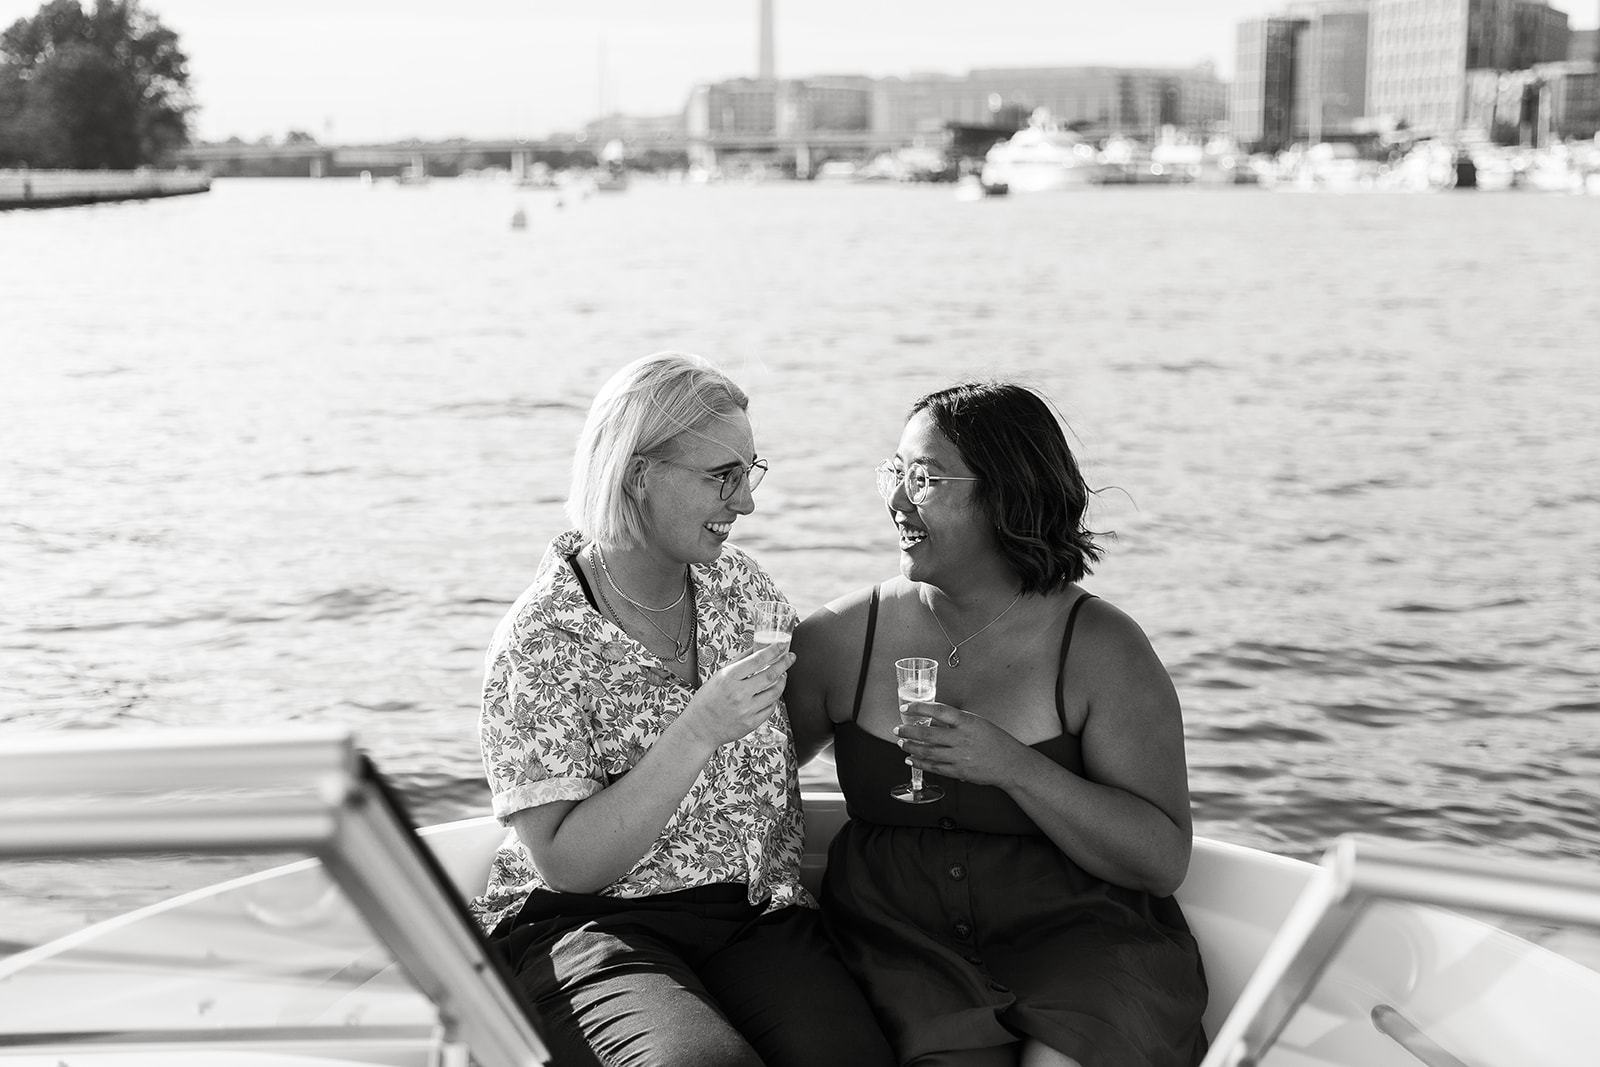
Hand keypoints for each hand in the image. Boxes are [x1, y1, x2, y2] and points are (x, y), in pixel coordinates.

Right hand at [683, 642, 794, 746]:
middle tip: (790, 657)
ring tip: (782, 675)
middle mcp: (738, 694)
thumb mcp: (718, 676)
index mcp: (728, 678)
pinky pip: (770, 708)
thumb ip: (739, 661)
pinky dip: (774, 698)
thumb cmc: (706, 701)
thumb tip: (755, 648)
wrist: (700, 728)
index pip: (757, 660)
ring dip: (782, 681)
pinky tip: (771, 693)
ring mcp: (746, 710)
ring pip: (775, 692)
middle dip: (784, 663)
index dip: (773, 651)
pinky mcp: (752, 723)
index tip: (782, 646)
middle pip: (771, 675)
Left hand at [895, 701, 1022, 787]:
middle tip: (898, 729)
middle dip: (909, 731)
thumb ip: (956, 721)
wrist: (1009, 763)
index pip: (939, 711)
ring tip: (902, 743)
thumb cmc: (995, 740)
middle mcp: (962, 739)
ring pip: (928, 752)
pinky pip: (934, 767)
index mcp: (967, 722)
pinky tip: (911, 759)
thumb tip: (932, 719)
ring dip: (911, 747)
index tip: (907, 708)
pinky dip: (919, 763)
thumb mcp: (977, 722)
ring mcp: (960, 756)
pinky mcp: (959, 771)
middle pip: (928, 734)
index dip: (920, 708)